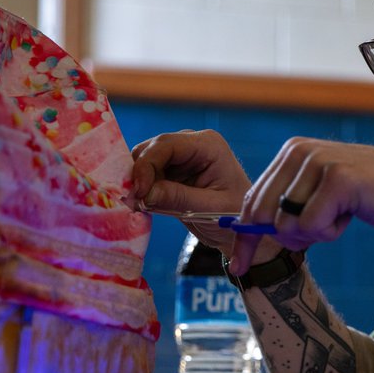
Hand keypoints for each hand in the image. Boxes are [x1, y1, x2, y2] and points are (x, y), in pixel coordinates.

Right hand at [129, 130, 268, 251]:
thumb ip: (177, 198)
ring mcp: (180, 156)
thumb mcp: (209, 209)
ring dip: (137, 181)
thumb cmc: (234, 216)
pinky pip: (146, 174)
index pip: (166, 144)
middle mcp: (192, 144)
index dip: (147, 165)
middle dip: (139, 174)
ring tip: (139, 204)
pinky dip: (141, 187)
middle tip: (134, 201)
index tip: (139, 191)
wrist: (239, 228)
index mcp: (208, 145)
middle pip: (151, 149)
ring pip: (144, 160)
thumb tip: (143, 192)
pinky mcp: (171, 170)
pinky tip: (142, 204)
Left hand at [228, 138, 373, 274]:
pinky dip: (329, 233)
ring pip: (285, 224)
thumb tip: (241, 234)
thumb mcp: (320, 194)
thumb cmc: (372, 198)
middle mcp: (299, 150)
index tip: (238, 266)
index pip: (250, 201)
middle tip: (323, 230)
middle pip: (260, 216)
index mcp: (291, 151)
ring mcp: (318, 162)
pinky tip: (350, 214)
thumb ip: (286, 205)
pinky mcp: (337, 179)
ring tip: (340, 216)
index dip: (243, 239)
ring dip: (313, 234)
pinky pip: (310, 227)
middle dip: (284, 239)